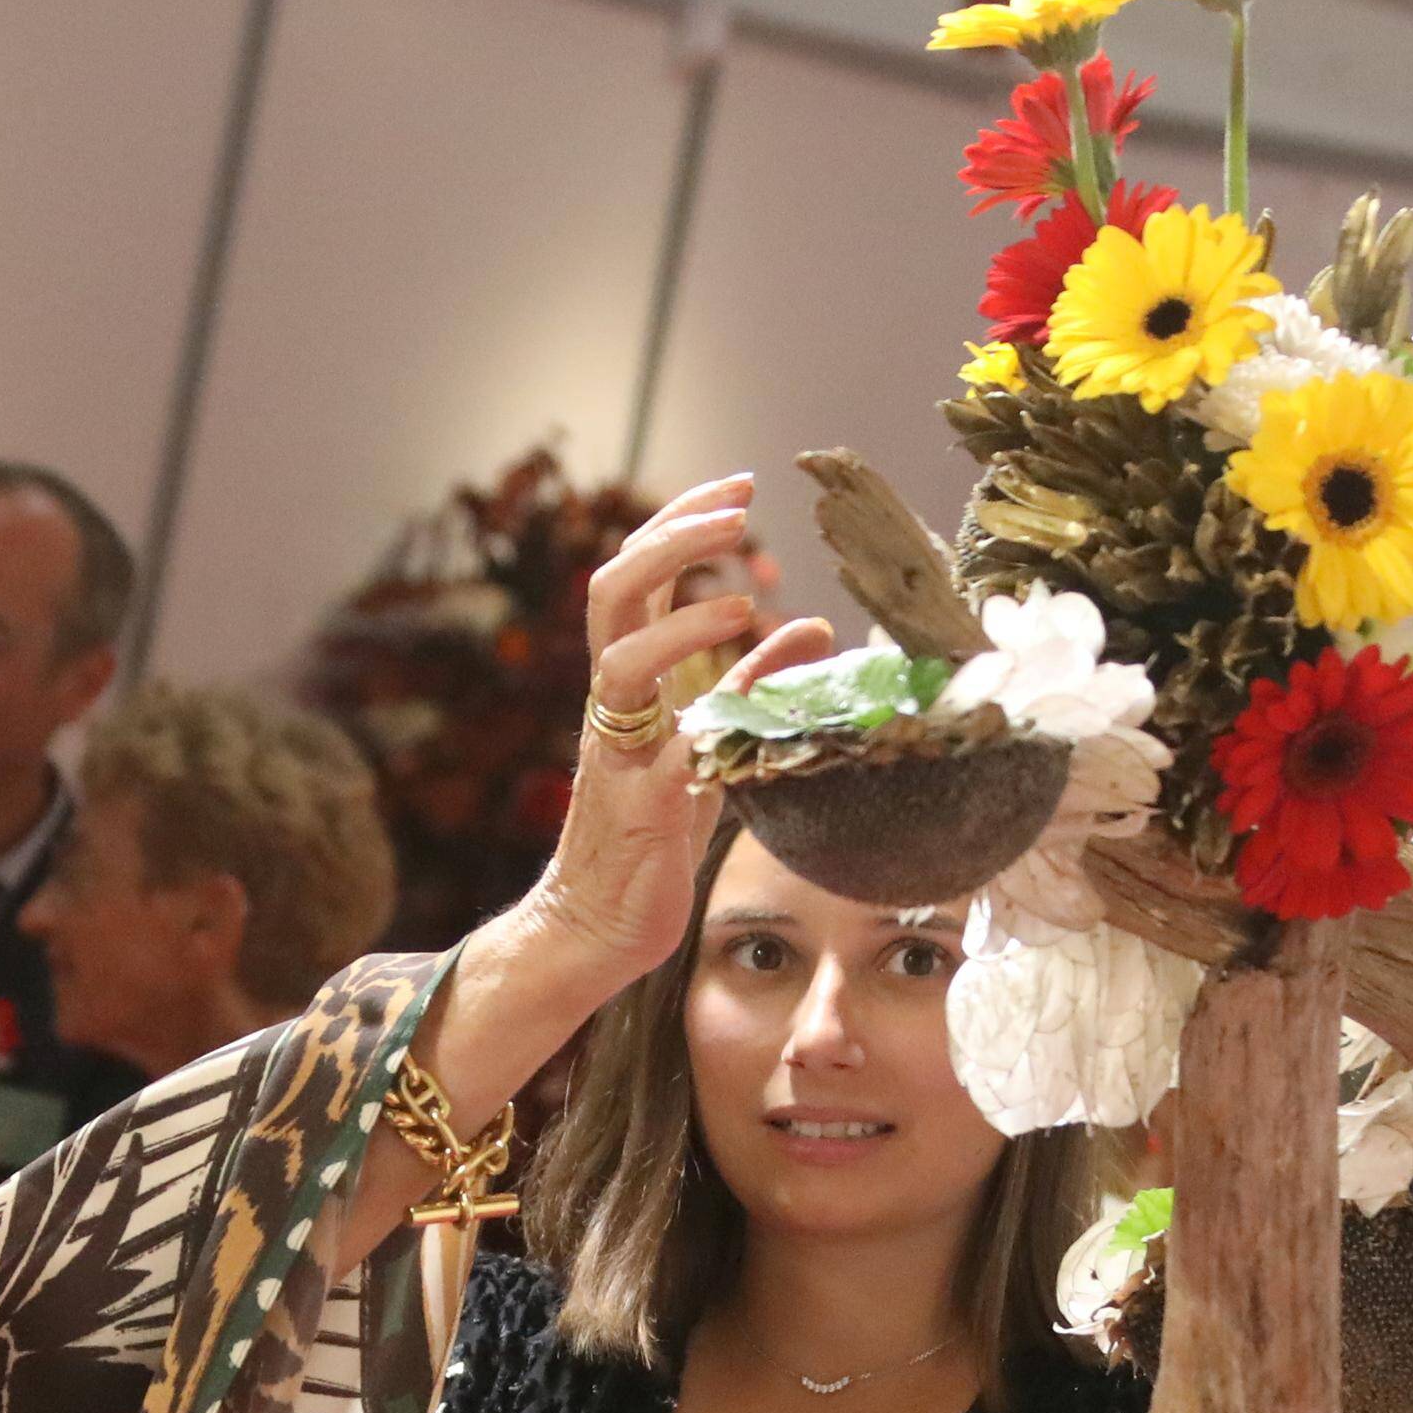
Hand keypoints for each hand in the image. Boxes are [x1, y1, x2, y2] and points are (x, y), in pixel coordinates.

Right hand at [532, 477, 827, 986]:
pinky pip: (667, 755)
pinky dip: (705, 724)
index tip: (739, 487)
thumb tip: (816, 629)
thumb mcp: (712, 745)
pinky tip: (752, 711)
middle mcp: (611, 706)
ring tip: (740, 599)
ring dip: (678, 621)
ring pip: (620, 661)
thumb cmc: (651, 835)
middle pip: (612, 592)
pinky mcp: (640, 809)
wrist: (595, 926)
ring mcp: (619, 754)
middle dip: (671, 539)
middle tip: (739, 510)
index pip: (637, 576)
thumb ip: (753, 686)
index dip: (680, 522)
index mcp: (626, 683)